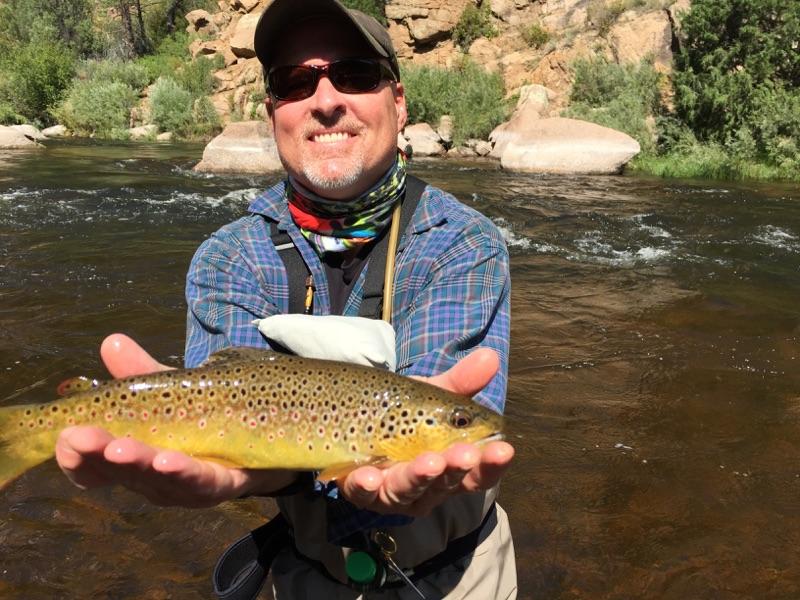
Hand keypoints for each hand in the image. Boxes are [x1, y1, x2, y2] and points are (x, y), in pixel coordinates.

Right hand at [54, 333, 295, 506]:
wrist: (266, 438)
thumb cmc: (207, 418)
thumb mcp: (173, 391)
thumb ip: (142, 373)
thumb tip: (112, 342)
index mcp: (134, 458)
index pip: (93, 466)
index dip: (75, 456)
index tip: (64, 436)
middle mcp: (153, 479)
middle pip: (120, 471)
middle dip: (98, 454)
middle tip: (79, 437)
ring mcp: (186, 486)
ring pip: (157, 480)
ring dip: (137, 464)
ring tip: (119, 448)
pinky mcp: (223, 485)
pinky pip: (202, 481)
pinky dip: (184, 473)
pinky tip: (169, 460)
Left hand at [339, 348, 514, 516]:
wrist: (355, 416)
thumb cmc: (403, 413)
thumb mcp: (432, 397)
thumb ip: (460, 381)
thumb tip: (490, 356)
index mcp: (451, 466)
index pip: (478, 472)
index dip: (492, 463)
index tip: (504, 449)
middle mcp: (427, 486)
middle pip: (446, 485)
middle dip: (455, 469)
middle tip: (463, 454)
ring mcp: (393, 491)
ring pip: (407, 491)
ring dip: (417, 477)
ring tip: (426, 461)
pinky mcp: (361, 491)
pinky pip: (362, 493)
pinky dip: (366, 486)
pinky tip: (369, 475)